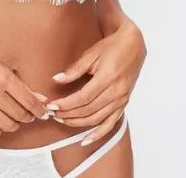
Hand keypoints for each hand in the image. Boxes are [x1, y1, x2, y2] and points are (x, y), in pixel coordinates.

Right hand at [0, 39, 48, 139]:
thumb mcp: (1, 65)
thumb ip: (21, 83)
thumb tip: (39, 98)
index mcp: (4, 77)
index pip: (30, 101)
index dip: (39, 109)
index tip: (43, 112)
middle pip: (21, 115)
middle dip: (28, 116)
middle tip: (28, 113)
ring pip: (8, 125)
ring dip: (15, 123)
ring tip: (13, 116)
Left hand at [46, 18, 146, 143]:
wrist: (132, 45)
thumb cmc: (111, 47)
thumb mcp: (91, 54)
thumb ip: (74, 69)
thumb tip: (56, 79)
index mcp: (107, 78)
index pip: (83, 97)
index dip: (66, 104)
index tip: (52, 105)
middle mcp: (116, 92)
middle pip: (88, 110)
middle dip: (68, 114)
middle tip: (52, 113)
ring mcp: (121, 100)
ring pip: (97, 118)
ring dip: (78, 122)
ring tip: (62, 120)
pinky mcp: (124, 103)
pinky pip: (111, 123)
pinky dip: (98, 133)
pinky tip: (86, 140)